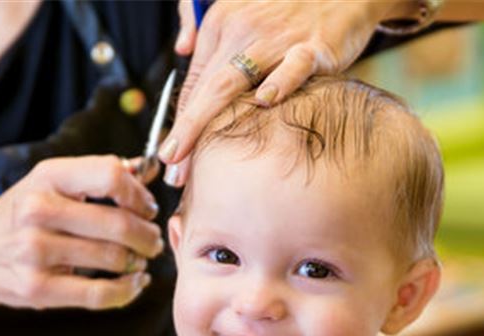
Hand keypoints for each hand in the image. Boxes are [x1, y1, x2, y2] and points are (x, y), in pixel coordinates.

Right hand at [0, 155, 163, 317]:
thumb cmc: (23, 216)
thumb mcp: (53, 184)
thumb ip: (100, 174)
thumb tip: (150, 168)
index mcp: (47, 176)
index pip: (111, 175)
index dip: (140, 195)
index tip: (148, 208)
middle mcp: (38, 210)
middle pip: (120, 223)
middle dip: (148, 236)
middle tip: (154, 241)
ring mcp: (34, 251)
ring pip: (114, 258)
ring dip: (139, 262)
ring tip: (141, 260)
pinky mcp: (36, 287)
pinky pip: (99, 293)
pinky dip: (128, 290)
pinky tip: (136, 283)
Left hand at [159, 0, 400, 185]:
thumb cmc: (291, 8)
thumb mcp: (239, 6)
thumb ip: (203, 23)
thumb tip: (181, 48)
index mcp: (222, 24)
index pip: (194, 81)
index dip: (180, 121)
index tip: (170, 156)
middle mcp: (243, 31)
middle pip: (206, 89)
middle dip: (186, 133)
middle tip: (174, 172)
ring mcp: (277, 39)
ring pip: (233, 82)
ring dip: (207, 122)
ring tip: (195, 159)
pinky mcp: (313, 46)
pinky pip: (293, 66)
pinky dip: (280, 83)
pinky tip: (265, 102)